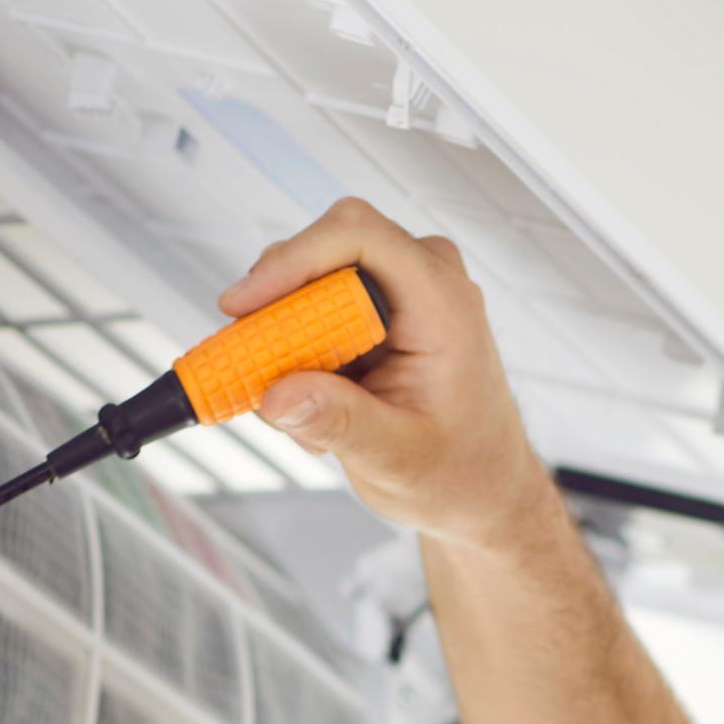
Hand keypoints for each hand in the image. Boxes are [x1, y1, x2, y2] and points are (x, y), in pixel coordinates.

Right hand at [219, 199, 566, 557]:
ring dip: (285, 341)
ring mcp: (400, 290)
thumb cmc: (459, 471)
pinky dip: (296, 354)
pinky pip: (313, 309)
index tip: (242, 305)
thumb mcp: (397, 459)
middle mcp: (423, 279)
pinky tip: (317, 408)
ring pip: (310, 281)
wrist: (480, 486)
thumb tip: (275, 395)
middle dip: (275, 308)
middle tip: (251, 370)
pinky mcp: (375, 311)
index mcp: (442, 302)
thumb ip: (339, 423)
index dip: (293, 259)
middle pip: (324, 251)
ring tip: (303, 412)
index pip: (359, 237)